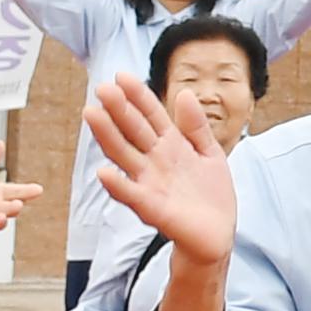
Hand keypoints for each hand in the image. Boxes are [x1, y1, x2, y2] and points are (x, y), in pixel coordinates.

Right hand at [83, 72, 243, 263]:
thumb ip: (196, 126)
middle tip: (101, 88)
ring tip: (92, 114)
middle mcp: (155, 162)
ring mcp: (151, 184)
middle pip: (133, 131)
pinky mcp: (153, 209)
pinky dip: (118, 185)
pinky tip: (104, 172)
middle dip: (118, 110)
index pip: (151, 115)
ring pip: (125, 156)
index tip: (121, 75)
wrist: (217, 234)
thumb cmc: (211, 195)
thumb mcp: (209, 153)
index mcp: (170, 146)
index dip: (138, 96)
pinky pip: (132, 195)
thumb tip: (185, 93)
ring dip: (108, 136)